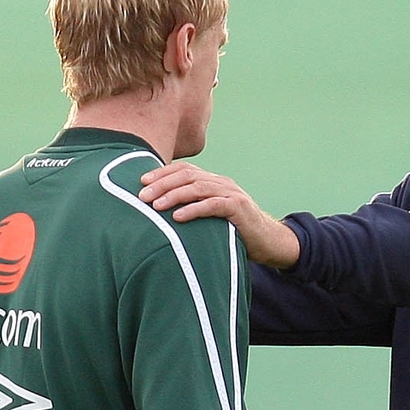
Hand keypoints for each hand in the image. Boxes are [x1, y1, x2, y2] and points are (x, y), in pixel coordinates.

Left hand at [139, 162, 299, 268]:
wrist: (268, 241)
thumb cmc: (234, 231)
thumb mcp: (212, 215)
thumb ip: (193, 207)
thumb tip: (160, 211)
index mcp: (213, 181)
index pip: (184, 169)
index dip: (162, 173)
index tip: (141, 181)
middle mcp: (221, 183)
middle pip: (187, 175)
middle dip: (162, 183)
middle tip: (142, 196)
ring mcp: (231, 194)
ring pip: (198, 187)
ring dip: (173, 195)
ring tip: (155, 206)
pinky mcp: (239, 208)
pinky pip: (213, 205)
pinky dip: (194, 209)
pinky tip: (178, 217)